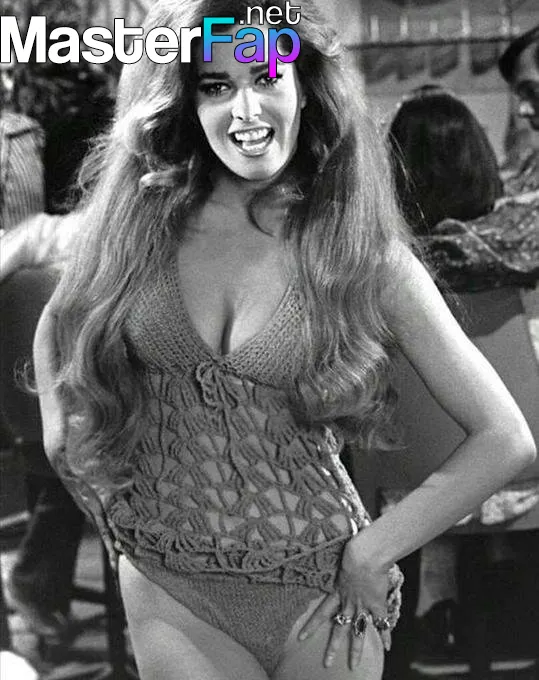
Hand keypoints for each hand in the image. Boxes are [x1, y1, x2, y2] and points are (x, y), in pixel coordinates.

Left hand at [298, 534, 390, 668]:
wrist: (365, 554)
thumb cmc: (352, 550)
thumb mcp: (340, 558)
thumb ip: (337, 563)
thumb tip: (331, 554)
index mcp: (337, 590)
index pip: (320, 612)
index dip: (311, 626)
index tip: (300, 638)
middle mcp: (348, 601)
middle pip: (338, 627)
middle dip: (332, 646)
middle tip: (326, 663)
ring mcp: (362, 604)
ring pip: (358, 631)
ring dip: (356, 649)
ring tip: (353, 665)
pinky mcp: (377, 604)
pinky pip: (381, 623)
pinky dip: (385, 634)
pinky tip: (386, 647)